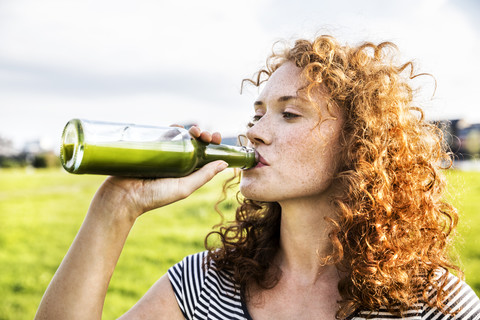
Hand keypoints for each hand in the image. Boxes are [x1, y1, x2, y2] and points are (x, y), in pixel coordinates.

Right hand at [90, 127, 226, 222]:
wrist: (121, 197)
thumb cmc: (153, 196)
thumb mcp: (183, 188)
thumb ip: (203, 176)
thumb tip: (224, 163)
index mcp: (186, 174)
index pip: (203, 156)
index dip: (211, 146)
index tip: (214, 138)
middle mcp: (176, 164)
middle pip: (193, 144)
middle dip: (202, 135)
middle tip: (203, 134)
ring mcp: (162, 156)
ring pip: (179, 138)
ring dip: (189, 130)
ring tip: (192, 130)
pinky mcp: (148, 149)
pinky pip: (162, 135)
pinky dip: (171, 128)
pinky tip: (177, 125)